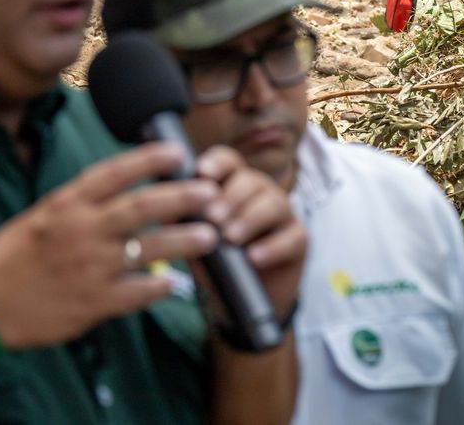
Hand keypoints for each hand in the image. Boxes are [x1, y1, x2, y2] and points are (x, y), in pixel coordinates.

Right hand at [0, 142, 220, 348]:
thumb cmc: (13, 257)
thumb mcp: (43, 215)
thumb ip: (83, 203)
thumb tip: (126, 188)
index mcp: (67, 203)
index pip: (114, 172)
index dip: (149, 158)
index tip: (178, 151)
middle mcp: (81, 230)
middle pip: (140, 207)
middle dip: (180, 197)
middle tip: (210, 192)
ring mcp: (90, 267)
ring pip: (148, 250)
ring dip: (183, 242)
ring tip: (210, 236)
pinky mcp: (94, 302)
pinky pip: (138, 293)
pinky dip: (159, 287)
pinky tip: (175, 284)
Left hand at [195, 146, 305, 321]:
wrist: (238, 303)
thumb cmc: (214, 261)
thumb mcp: (192, 239)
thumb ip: (183, 219)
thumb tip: (163, 203)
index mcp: (233, 185)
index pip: (229, 162)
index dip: (217, 163)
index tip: (202, 173)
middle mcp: (260, 192)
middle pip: (251, 180)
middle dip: (231, 197)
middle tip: (212, 218)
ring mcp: (283, 214)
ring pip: (274, 203)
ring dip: (250, 219)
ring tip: (230, 238)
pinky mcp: (299, 239)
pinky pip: (292, 237)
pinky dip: (272, 247)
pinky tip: (254, 258)